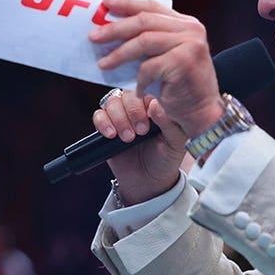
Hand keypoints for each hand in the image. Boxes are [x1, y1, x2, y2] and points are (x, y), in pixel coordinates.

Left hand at [89, 0, 222, 137]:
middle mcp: (191, 30)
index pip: (152, 7)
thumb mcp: (165, 56)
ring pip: (144, 41)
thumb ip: (149, 40)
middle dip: (115, 28)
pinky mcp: (183, 62)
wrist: (202, 112)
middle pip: (145, 21)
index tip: (106, 3)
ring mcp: (190, 44)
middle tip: (94, 36)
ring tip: (103, 63)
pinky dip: (139, 79)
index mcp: (187, 24)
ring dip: (119, 53)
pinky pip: (149, 66)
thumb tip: (111, 30)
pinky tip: (136, 89)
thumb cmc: (180, 87)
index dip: (127, 4)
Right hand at [92, 88, 188, 204]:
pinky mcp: (106, 127)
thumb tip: (155, 104)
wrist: (148, 182)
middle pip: (127, 95)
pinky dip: (103, 123)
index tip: (148, 124)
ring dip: (118, 119)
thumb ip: (169, 123)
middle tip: (139, 133)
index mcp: (156, 106)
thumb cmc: (165, 160)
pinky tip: (111, 136)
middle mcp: (138, 108)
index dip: (144, 105)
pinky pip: (98, 115)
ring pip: (112, 102)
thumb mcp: (175, 143)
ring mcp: (121, 116)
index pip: (146, 91)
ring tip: (127, 138)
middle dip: (131, 113)